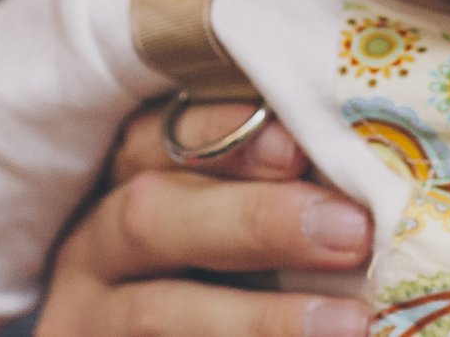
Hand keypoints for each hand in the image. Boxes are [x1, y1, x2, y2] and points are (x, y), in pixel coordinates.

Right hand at [35, 100, 372, 336]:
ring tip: (349, 321)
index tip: (296, 145)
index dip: (221, 133)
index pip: (154, 136)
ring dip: (259, 318)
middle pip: (150, 218)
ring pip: (156, 313)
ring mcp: (93, 318)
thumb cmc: (218, 267)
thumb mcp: (222, 215)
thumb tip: (356, 157)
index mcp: (121, 181)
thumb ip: (270, 183)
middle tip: (349, 231)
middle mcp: (93, 246)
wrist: (172, 330)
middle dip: (254, 221)